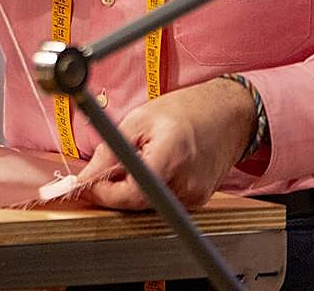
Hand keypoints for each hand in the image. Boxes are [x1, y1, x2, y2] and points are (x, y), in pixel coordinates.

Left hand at [77, 77, 255, 208]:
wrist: (227, 115)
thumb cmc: (186, 111)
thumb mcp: (138, 119)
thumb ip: (110, 151)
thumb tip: (86, 177)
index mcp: (171, 156)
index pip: (132, 192)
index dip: (104, 193)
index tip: (86, 185)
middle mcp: (187, 183)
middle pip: (137, 202)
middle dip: (112, 191)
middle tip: (99, 173)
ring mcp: (195, 196)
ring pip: (148, 203)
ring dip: (131, 188)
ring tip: (137, 159)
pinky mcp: (197, 201)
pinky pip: (162, 201)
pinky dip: (150, 188)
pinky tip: (154, 166)